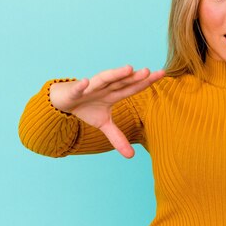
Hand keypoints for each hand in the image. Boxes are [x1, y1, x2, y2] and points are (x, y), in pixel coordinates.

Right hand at [49, 65, 164, 157]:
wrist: (63, 101)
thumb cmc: (87, 108)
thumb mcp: (103, 125)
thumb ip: (117, 137)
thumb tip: (131, 156)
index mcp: (114, 94)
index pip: (132, 88)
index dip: (146, 82)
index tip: (162, 74)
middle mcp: (105, 87)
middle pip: (122, 81)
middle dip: (135, 77)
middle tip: (148, 71)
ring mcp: (91, 87)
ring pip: (104, 79)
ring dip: (115, 74)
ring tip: (128, 69)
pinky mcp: (74, 91)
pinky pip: (78, 88)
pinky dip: (80, 86)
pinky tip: (84, 82)